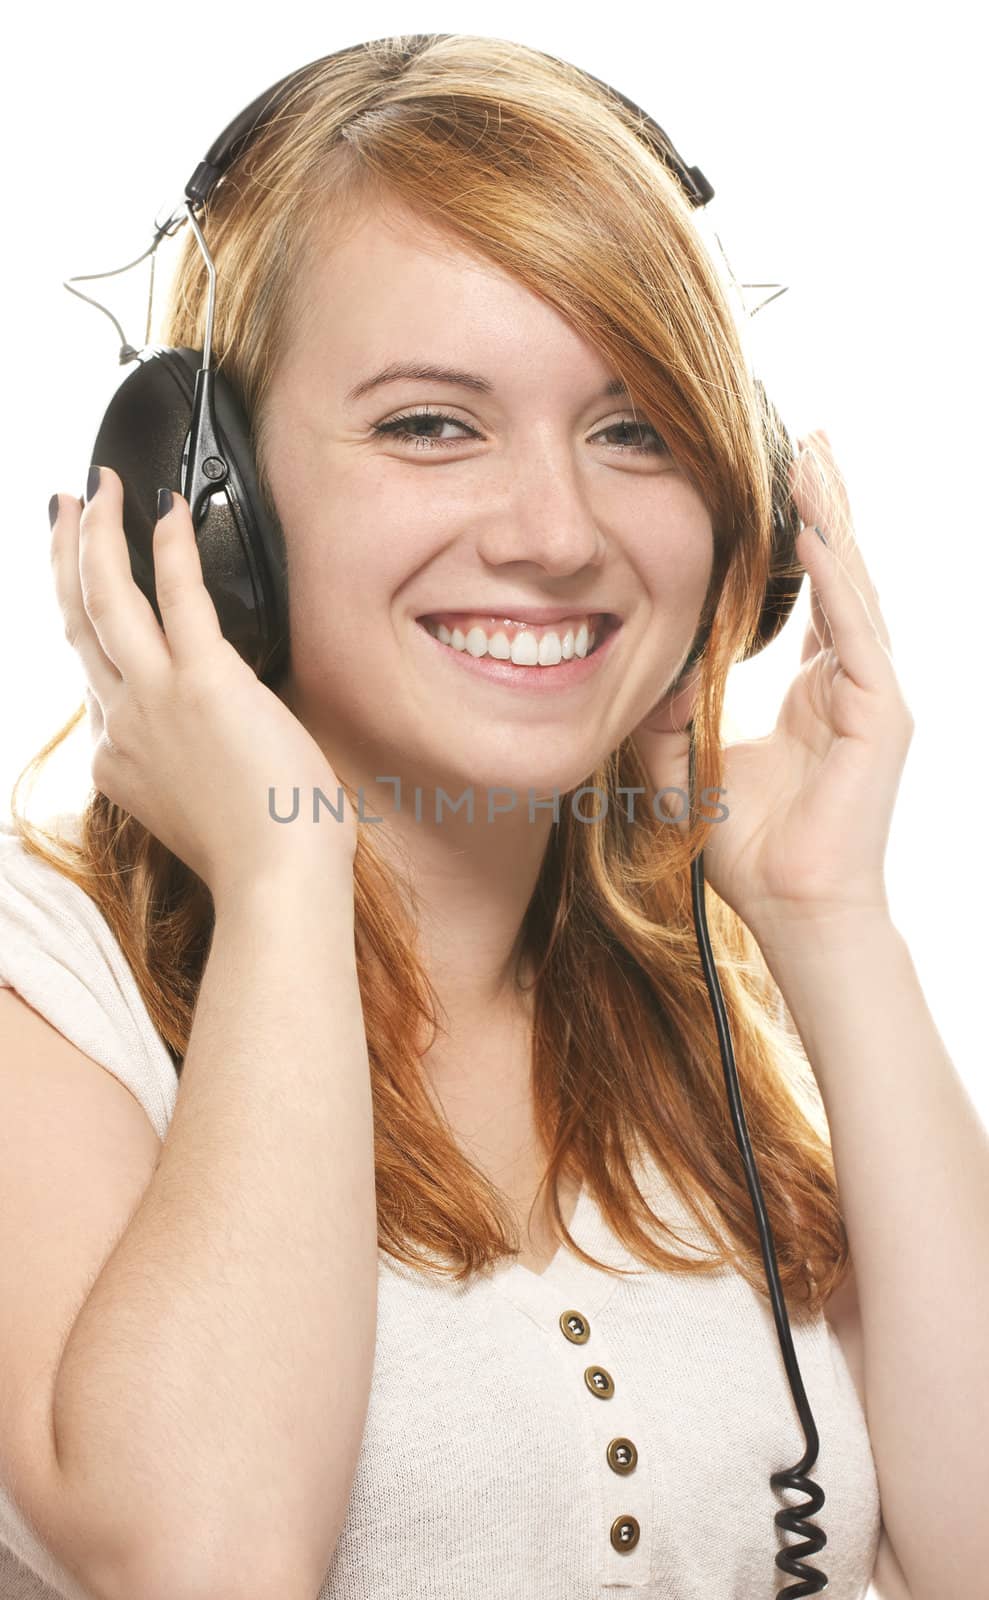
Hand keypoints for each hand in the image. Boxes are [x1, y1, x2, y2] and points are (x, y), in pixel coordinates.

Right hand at [50, 468, 356, 900]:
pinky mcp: (205, 680)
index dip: (92, 635)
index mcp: (121, 762)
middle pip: (79, 625)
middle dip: (67, 559)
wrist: (276, 884)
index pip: (97, 685)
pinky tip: (166, 507)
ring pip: (105, 599)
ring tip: (99, 488)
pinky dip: (170, 546)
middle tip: (66, 509)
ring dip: (97, 536)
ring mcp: (157, 699)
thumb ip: (189, 768)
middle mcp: (123, 725)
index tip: (93, 599)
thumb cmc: (262, 858)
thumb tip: (217, 735)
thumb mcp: (201, 812)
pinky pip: (178, 595)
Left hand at [629, 430, 913, 943]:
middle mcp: (851, 683)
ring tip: (814, 461)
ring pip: (854, 590)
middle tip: (810, 439)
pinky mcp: (883, 717)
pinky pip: (856, 636)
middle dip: (825, 506)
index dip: (801, 536)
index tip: (780, 479)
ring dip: (833, 523)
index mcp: (818, 691)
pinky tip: (817, 537)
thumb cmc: (750, 849)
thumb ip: (663, 718)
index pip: (814, 594)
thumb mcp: (687, 767)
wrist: (791, 907)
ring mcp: (872, 696)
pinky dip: (835, 584)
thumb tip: (641, 671)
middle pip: (841, 575)